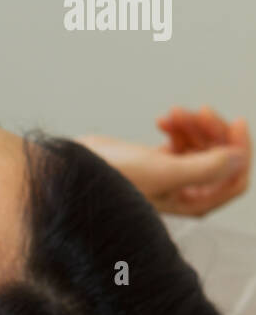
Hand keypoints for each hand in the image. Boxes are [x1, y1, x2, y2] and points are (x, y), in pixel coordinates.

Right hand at [77, 108, 250, 216]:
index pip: (234, 179)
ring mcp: (172, 176)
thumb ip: (206, 167)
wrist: (75, 172)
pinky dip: (177, 125)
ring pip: (202, 144)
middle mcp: (185, 192)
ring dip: (192, 124)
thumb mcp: (163, 172)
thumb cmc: (112, 181)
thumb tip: (237, 158)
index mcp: (192, 203)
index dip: (240, 150)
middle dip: (213, 131)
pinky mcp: (158, 161)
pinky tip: (162, 119)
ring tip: (173, 114)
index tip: (235, 123)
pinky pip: (182, 139)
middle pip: (221, 156)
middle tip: (200, 111)